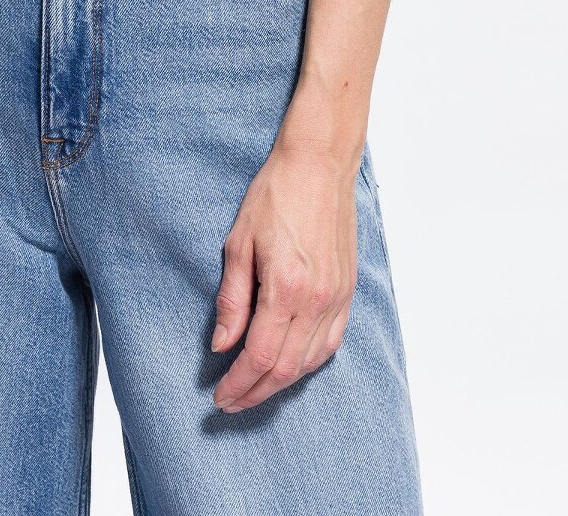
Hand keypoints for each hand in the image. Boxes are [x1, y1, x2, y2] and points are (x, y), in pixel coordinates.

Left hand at [211, 141, 358, 413]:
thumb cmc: (275, 195)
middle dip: (256, 392)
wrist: (319, 165)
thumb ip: (232, 299)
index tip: (219, 396)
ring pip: (311, 362)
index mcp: (286, 288)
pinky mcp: (348, 291)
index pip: (260, 356)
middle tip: (230, 402)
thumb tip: (222, 345)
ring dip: (281, 383)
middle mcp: (317, 300)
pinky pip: (331, 343)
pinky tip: (290, 365)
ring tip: (254, 389)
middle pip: (287, 368)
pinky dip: (308, 363)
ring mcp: (337, 298)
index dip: (239, 383)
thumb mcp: (238, 243)